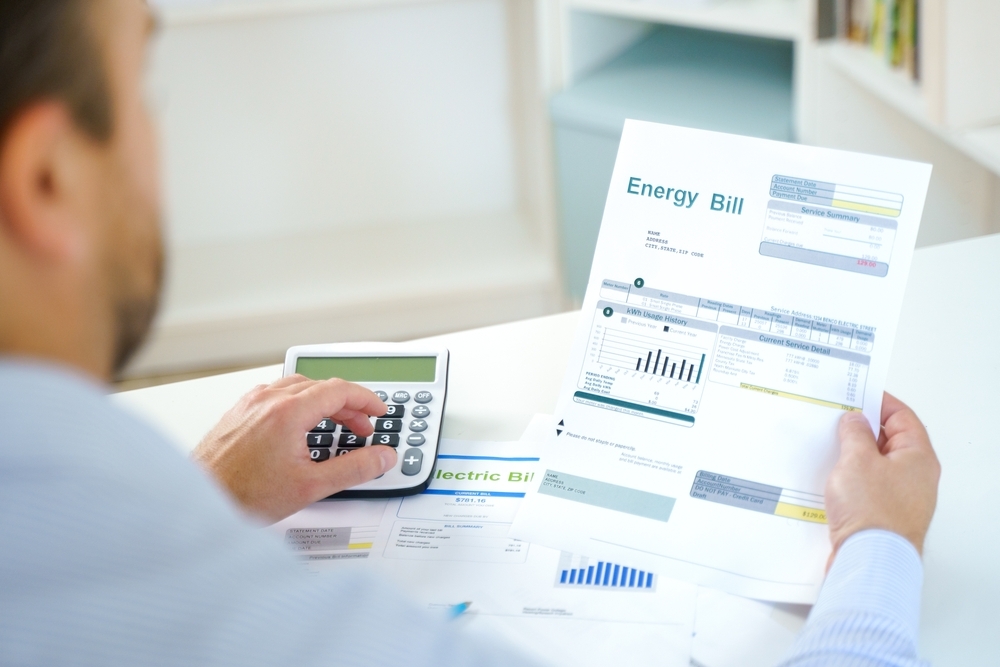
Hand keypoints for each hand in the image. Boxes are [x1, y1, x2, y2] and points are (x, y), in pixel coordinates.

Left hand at [192, 375, 396, 522]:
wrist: (197, 501)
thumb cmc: (241, 495)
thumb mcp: (311, 487)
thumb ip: (354, 469)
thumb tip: (383, 458)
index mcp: (288, 411)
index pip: (340, 390)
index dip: (366, 399)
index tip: (379, 411)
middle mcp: (268, 399)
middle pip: (321, 387)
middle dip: (348, 405)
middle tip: (363, 427)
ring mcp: (251, 403)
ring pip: (298, 387)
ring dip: (324, 401)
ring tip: (336, 424)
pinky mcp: (239, 411)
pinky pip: (277, 394)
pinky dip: (299, 403)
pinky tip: (301, 423)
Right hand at [825, 392, 939, 561]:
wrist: (870, 559)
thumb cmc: (872, 511)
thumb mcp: (857, 459)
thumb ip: (855, 433)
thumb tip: (855, 421)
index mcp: (918, 457)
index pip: (903, 417)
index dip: (880, 403)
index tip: (857, 394)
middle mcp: (915, 477)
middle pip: (890, 441)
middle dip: (863, 429)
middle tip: (837, 419)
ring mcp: (900, 497)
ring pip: (876, 465)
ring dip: (854, 455)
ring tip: (830, 447)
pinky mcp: (883, 515)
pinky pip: (868, 486)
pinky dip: (851, 477)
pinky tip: (831, 477)